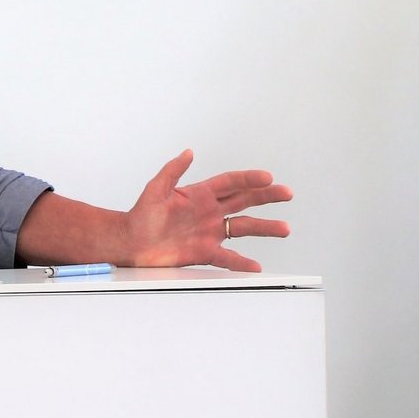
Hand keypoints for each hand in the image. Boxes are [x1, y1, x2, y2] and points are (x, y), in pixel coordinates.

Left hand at [124, 149, 291, 270]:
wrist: (132, 241)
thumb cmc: (141, 215)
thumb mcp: (156, 189)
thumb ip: (173, 170)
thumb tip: (188, 152)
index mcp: (200, 194)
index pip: (230, 183)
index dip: (249, 179)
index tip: (267, 177)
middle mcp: (209, 211)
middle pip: (244, 200)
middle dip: (266, 196)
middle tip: (286, 193)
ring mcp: (209, 231)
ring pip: (243, 227)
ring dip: (264, 227)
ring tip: (285, 229)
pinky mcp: (204, 251)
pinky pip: (228, 258)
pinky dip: (242, 262)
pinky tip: (255, 266)